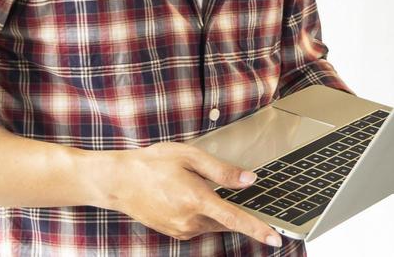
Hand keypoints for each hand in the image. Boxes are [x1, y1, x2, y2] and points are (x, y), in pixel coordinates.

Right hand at [86, 141, 281, 246]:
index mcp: (196, 199)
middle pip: (226, 220)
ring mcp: (181, 229)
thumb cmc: (153, 163)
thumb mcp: (190, 156)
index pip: (235, 219)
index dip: (257, 229)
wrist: (119, 181)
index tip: (275, 238)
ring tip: (193, 185)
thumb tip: (249, 180)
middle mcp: (190, 220)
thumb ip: (222, 171)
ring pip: (213, 223)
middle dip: (234, 209)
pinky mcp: (175, 233)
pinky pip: (200, 225)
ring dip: (216, 209)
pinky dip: (203, 213)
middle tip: (220, 187)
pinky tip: (187, 196)